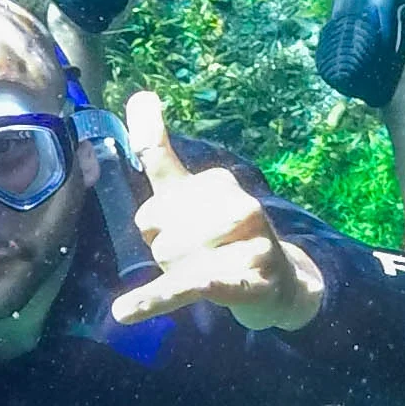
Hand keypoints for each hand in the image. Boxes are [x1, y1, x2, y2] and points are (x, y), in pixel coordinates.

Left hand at [110, 91, 325, 333]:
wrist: (279, 283)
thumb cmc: (223, 238)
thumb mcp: (188, 194)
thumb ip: (159, 150)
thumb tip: (140, 95)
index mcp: (218, 183)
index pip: (152, 212)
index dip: (157, 231)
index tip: (181, 233)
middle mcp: (239, 205)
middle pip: (160, 239)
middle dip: (170, 258)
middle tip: (202, 259)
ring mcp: (248, 243)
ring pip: (173, 261)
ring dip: (182, 277)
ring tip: (214, 274)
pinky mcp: (245, 281)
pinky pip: (191, 286)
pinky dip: (155, 300)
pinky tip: (124, 311)